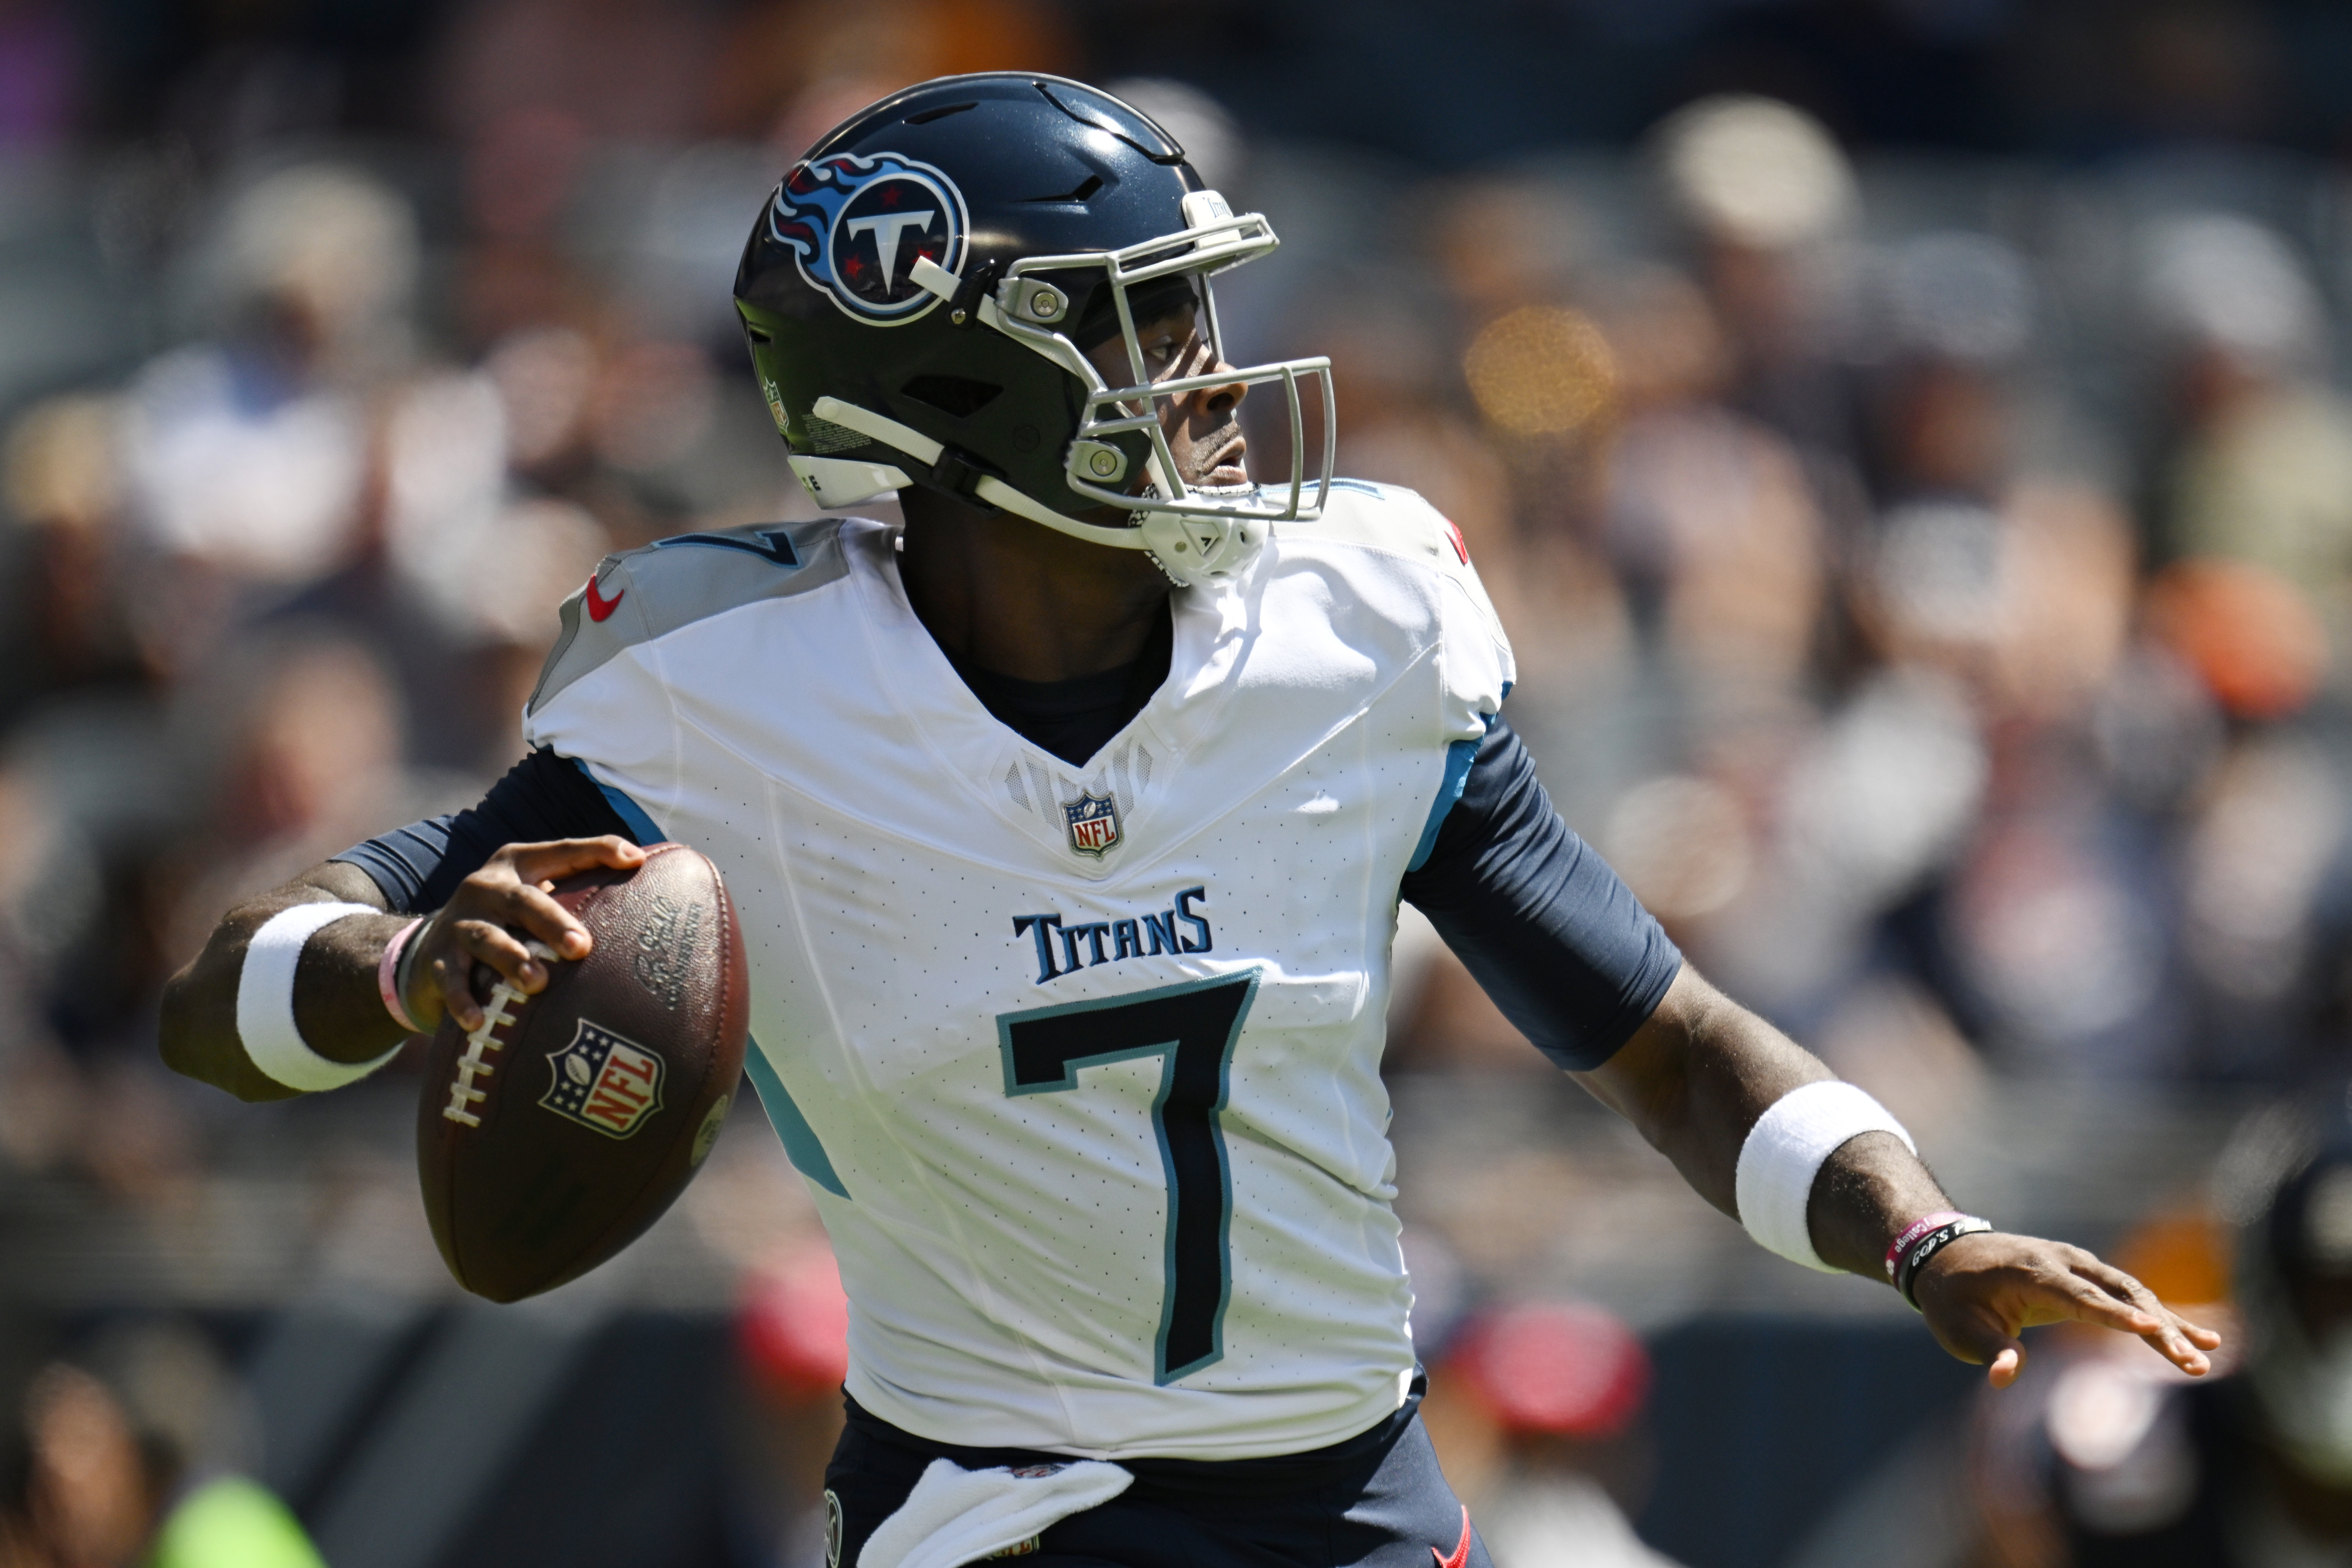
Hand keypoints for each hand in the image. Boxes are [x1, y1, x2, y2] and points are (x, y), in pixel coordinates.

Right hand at [404, 837, 644, 1032]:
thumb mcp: (532, 899)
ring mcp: (459, 922)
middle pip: (523, 900)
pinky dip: (463, 1000)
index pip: (561, 853)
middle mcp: (486, 887)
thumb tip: (647, 901)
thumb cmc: (506, 923)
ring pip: (488, 938)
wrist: (426, 949)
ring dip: (512, 960)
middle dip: (553, 923)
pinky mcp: (437, 959)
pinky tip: (477, 1020)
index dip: (596, 851)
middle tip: (582, 947)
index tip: (634, 860)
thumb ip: (576, 896)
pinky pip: (451, 980)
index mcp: (517, 865)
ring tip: (536, 983)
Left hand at [1912, 1231, 2222, 1386]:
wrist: (1945, 1255)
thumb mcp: (1960, 1329)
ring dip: (2169, 1324)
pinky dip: (2162, 1315)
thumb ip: (1990, 1350)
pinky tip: (2203, 1335)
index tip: (2152, 1328)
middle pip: (2119, 1295)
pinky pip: (2129, 1294)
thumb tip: (2005, 1377)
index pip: (2082, 1297)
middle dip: (2159, 1329)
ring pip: (2133, 1293)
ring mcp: (2078, 1264)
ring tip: (2206, 1356)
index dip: (2116, 1315)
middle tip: (2193, 1364)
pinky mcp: (2087, 1274)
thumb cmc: (1953, 1298)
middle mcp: (2063, 1262)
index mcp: (2033, 1273)